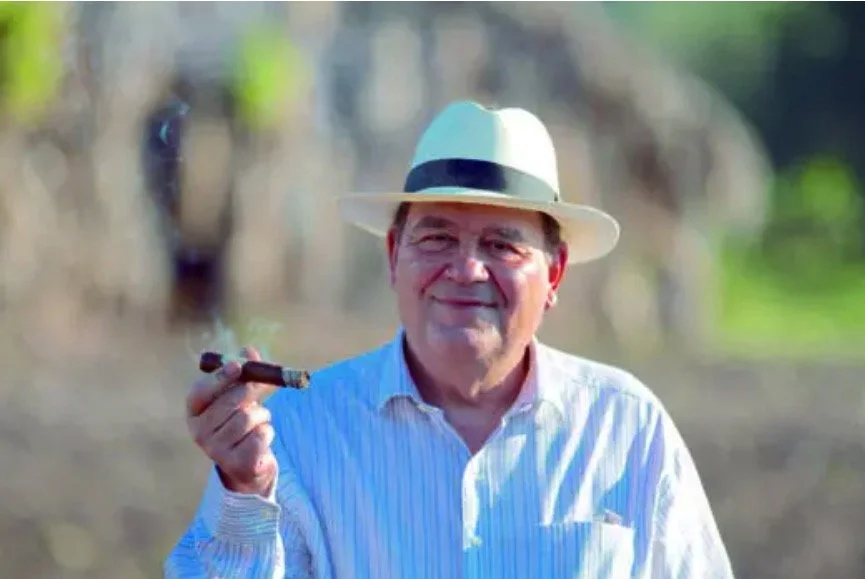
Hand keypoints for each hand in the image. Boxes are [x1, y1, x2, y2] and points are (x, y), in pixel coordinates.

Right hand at [186, 347, 276, 496]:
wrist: (249, 463)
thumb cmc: (241, 422)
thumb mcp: (241, 396)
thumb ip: (245, 373)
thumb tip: (249, 350)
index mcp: (194, 412)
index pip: (200, 392)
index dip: (219, 377)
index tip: (237, 366)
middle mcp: (199, 432)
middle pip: (230, 402)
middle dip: (252, 391)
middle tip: (265, 386)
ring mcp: (216, 450)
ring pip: (248, 417)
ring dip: (262, 414)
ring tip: (259, 420)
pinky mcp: (236, 463)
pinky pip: (260, 435)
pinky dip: (267, 431)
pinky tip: (261, 436)